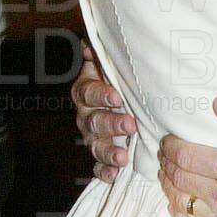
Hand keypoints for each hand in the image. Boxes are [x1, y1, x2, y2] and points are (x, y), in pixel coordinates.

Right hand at [73, 43, 134, 180]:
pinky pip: (98, 165)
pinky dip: (105, 172)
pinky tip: (115, 174)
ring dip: (108, 151)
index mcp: (86, 91)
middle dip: (111, 124)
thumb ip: (101, 53)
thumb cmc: (119, 80)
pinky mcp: (100, 155)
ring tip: (122, 157)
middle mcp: (86, 115)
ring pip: (95, 145)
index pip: (88, 92)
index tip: (117, 97)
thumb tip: (89, 41)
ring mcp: (92, 137)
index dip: (100, 95)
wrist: (123, 102)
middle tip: (130, 125)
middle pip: (93, 121)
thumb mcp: (112, 64)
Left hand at [158, 99, 216, 216]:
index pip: (184, 155)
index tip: (168, 141)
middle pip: (178, 177)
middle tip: (165, 155)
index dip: (170, 146)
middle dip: (166, 163)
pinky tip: (177, 205)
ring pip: (180, 202)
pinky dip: (178, 215)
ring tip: (168, 176)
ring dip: (168, 186)